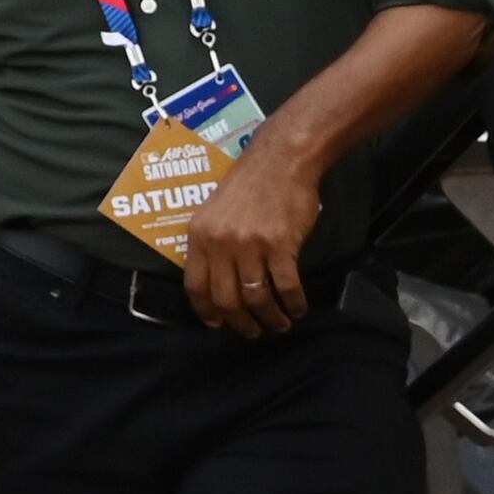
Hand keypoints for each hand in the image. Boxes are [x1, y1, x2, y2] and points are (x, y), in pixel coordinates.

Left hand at [182, 131, 322, 336]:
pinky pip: (287, 286)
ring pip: (257, 298)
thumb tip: (215, 281)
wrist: (280, 161)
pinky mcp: (280, 245)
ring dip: (270, 318)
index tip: (217, 325)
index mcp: (199, 236)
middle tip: (253, 331)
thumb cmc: (248, 186)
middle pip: (226, 299)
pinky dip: (293, 303)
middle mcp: (220, 243)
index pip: (195, 285)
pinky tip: (298, 309)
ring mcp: (250, 245)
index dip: (206, 311)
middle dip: (240, 323)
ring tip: (279, 324)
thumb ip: (211, 244)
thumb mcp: (214, 212)